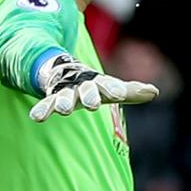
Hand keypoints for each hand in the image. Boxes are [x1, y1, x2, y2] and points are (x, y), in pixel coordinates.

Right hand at [28, 56, 157, 121]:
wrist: (66, 73)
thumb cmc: (97, 86)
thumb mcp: (113, 88)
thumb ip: (132, 91)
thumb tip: (154, 91)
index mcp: (99, 83)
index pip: (107, 84)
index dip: (112, 89)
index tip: (119, 94)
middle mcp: (81, 86)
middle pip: (85, 90)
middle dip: (88, 96)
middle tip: (92, 105)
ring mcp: (65, 92)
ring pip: (63, 97)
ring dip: (63, 103)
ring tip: (64, 110)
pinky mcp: (51, 100)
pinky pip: (45, 105)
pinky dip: (41, 110)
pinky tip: (36, 118)